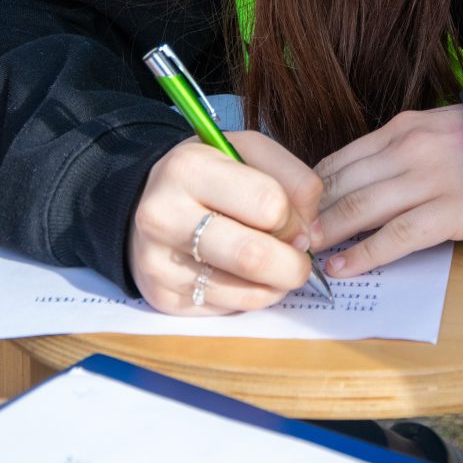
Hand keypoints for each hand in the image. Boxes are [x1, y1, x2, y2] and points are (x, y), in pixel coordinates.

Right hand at [127, 131, 322, 315]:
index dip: (294, 217)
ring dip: (277, 284)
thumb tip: (312, 233)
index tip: (293, 220)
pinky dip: (251, 297)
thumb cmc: (210, 174)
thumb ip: (293, 180)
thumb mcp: (250, 152)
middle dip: (293, 264)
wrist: (150, 201)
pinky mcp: (162, 297)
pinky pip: (228, 310)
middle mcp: (164, 216)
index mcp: (188, 168)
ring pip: (246, 292)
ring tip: (277, 266)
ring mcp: (158, 262)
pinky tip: (246, 277)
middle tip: (300, 257)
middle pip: (253, 257)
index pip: (267, 203)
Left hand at [311, 106, 462, 277]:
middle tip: (292, 232)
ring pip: (362, 207)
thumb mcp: (432, 130)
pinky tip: (343, 267)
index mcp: (402, 127)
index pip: (342, 159)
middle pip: (345, 182)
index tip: (297, 208)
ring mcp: (430, 180)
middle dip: (312, 211)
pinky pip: (397, 235)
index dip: (312, 188)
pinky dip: (364, 254)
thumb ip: (396, 149)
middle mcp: (409, 149)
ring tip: (307, 249)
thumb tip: (354, 179)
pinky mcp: (451, 212)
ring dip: (328, 231)